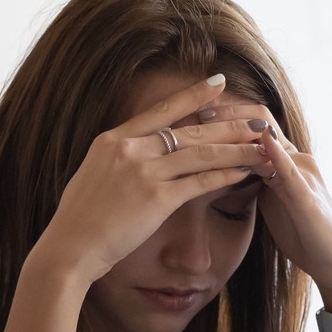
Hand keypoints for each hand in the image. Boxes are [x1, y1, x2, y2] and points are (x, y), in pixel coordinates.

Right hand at [35, 74, 270, 282]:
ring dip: (236, 149)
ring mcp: (143, 172)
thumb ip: (116, 160)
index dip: (193, 95)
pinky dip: (225, 175)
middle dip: (230, 124)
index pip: (161, 110)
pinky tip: (245, 172)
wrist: (69, 248)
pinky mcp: (156, 199)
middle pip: (190, 130)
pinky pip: (199, 182)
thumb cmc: (78, 220)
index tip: (219, 83)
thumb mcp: (92, 175)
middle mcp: (129, 149)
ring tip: (263, 145)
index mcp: (112, 139)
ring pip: (202, 153)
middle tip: (258, 118)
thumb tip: (130, 153)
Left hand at [203, 103, 331, 308]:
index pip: (257, 125)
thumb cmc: (304, 233)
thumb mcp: (275, 200)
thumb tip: (233, 168)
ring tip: (214, 120)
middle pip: (262, 123)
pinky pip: (290, 172)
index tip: (198, 109)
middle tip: (198, 109)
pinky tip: (261, 144)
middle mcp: (298, 160)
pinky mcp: (308, 198)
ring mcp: (305, 176)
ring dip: (242, 128)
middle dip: (229, 113)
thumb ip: (260, 179)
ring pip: (273, 142)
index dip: (228, 115)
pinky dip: (274, 155)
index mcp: (288, 161)